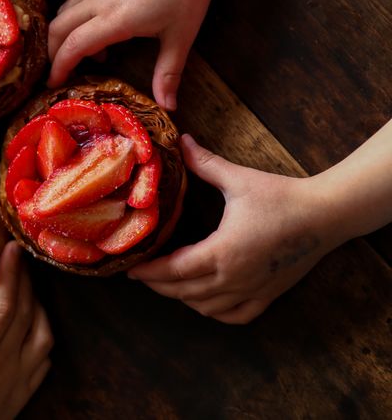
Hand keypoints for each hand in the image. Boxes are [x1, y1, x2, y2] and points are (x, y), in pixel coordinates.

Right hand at [0, 242, 52, 419]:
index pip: (2, 304)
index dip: (10, 273)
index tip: (13, 248)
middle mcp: (5, 364)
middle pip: (25, 311)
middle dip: (25, 280)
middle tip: (18, 257)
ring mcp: (19, 380)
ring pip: (42, 333)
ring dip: (37, 306)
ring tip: (26, 289)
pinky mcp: (24, 395)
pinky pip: (44, 359)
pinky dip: (42, 336)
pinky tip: (33, 328)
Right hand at [48, 0, 217, 109]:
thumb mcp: (180, 38)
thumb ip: (168, 73)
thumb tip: (168, 107)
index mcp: (115, 20)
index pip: (73, 46)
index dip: (59, 67)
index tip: (54, 83)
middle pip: (58, 26)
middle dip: (53, 50)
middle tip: (60, 68)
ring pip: (67, 7)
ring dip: (67, 30)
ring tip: (88, 48)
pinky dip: (82, 10)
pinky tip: (104, 16)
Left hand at [128, 134, 337, 323]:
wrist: (327, 215)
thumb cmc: (282, 197)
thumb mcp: (238, 179)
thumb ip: (204, 163)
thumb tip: (180, 141)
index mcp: (222, 252)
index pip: (174, 270)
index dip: (148, 272)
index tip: (130, 270)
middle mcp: (234, 277)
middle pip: (183, 292)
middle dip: (158, 286)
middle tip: (141, 275)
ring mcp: (252, 290)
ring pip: (206, 307)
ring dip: (183, 298)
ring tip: (168, 283)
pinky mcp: (268, 295)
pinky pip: (235, 316)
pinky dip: (214, 312)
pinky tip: (205, 300)